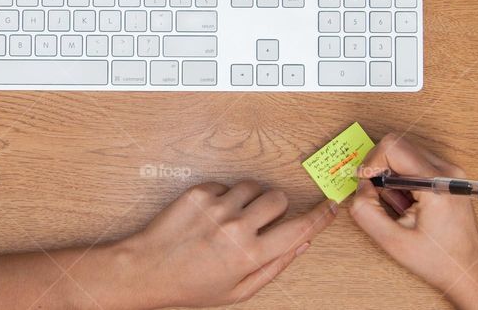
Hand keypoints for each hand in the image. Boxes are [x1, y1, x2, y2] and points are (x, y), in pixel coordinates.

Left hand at [120, 181, 336, 307]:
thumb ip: (274, 266)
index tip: (331, 205)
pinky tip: (208, 217)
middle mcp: (237, 227)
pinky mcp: (199, 192)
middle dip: (275, 208)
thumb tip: (301, 242)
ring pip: (253, 187)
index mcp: (251, 255)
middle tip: (258, 222)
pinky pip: (225, 185)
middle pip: (279, 199)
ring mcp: (217, 207)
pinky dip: (222, 197)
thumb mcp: (238, 290)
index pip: (299, 228)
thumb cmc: (191, 285)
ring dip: (249, 199)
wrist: (146, 269)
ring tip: (230, 219)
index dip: (320, 216)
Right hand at [349, 134, 477, 309]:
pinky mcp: (449, 176)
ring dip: (391, 175)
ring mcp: (450, 172)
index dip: (371, 163)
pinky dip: (402, 179)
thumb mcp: (393, 242)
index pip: (393, 147)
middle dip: (380, 168)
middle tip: (380, 196)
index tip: (367, 185)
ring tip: (399, 204)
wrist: (469, 272)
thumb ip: (366, 212)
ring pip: (405, 153)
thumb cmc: (439, 261)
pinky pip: (415, 163)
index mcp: (436, 183)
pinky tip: (408, 203)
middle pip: (398, 145)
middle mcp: (447, 170)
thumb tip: (360, 187)